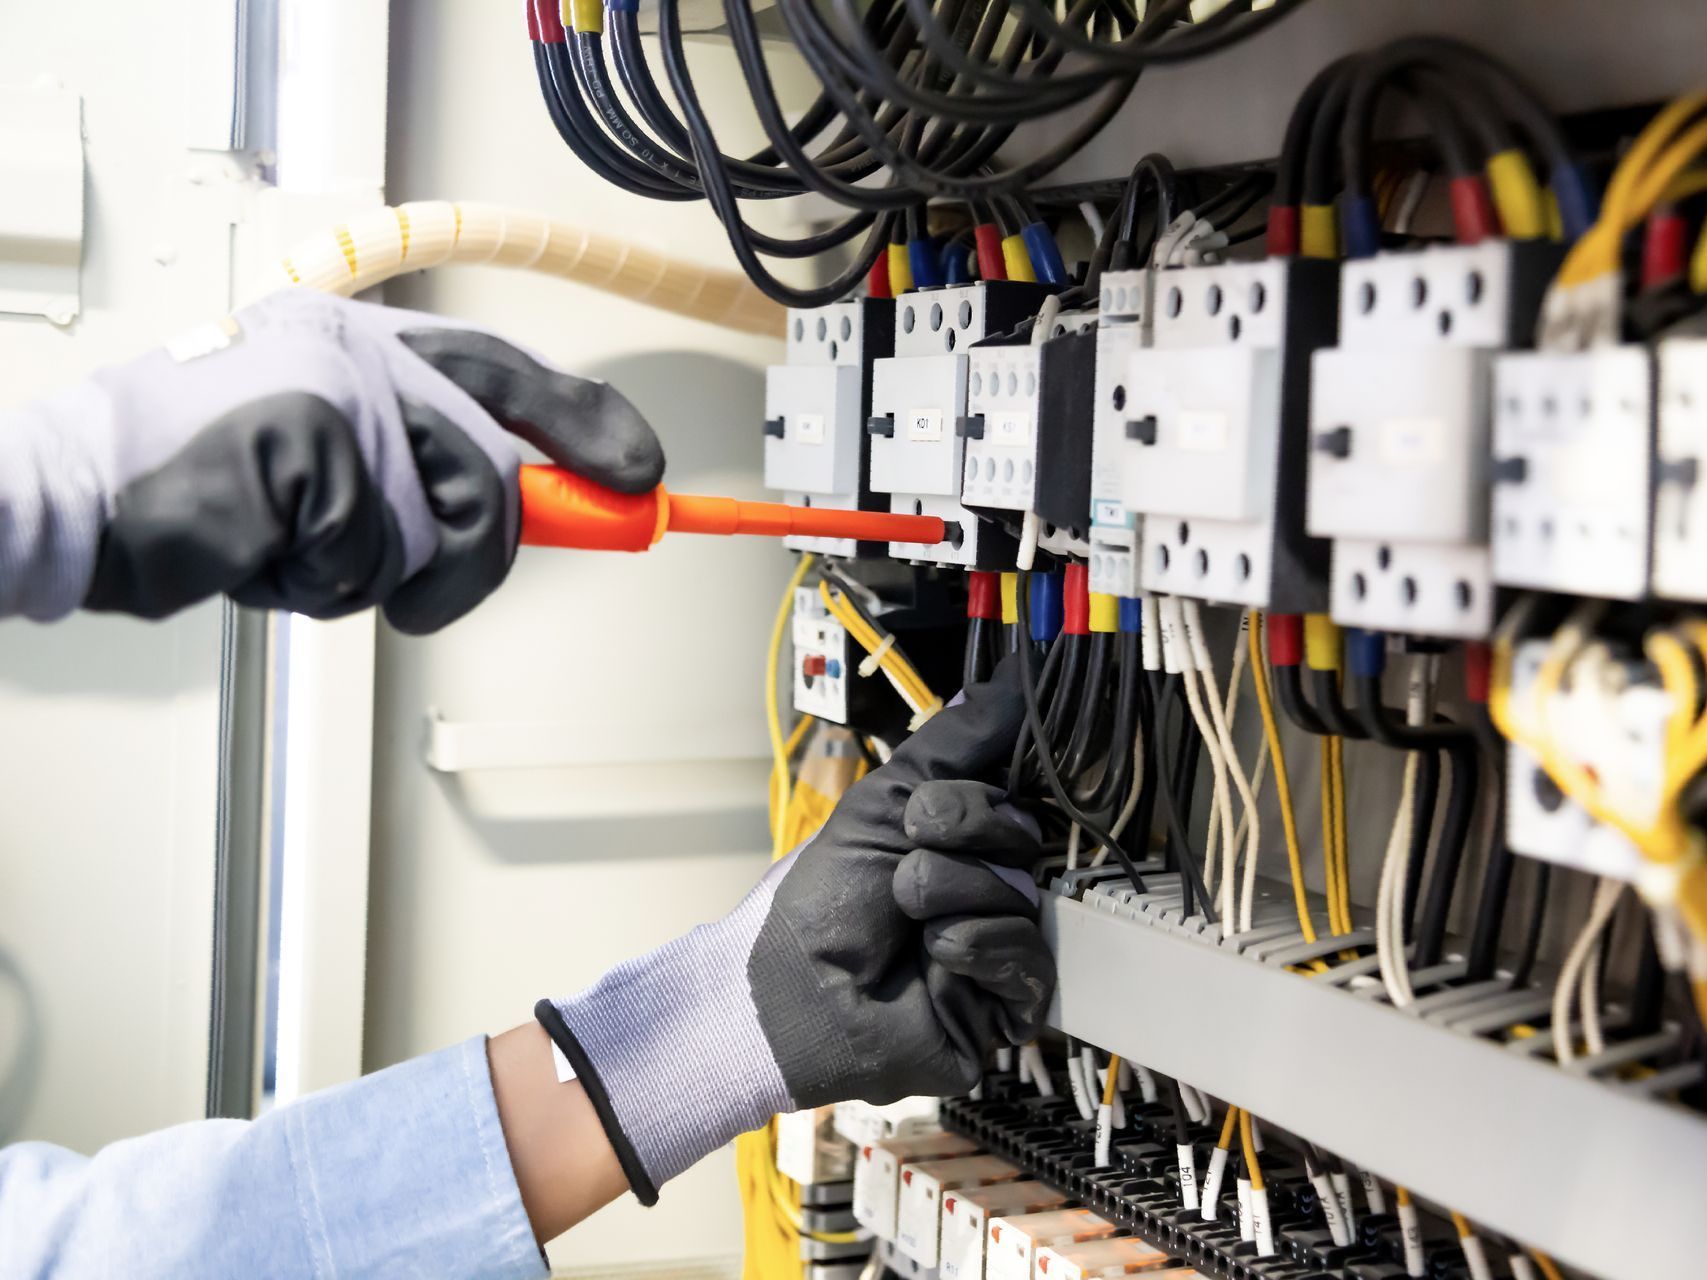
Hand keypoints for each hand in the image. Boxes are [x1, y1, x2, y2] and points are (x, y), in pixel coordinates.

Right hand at [5, 290, 661, 629]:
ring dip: (377, 576)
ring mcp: (340, 389)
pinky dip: (318, 581)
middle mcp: (360, 352)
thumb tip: (549, 502)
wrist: (75, 495)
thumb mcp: (328, 466)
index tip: (641, 472)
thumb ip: (424, 469)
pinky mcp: (314, 437)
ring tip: (298, 548)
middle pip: (493, 477)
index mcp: (363, 343)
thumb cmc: (198, 488)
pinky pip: (372, 556)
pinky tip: (259, 547)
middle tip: (404, 576)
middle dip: (466, 558)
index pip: (505, 372)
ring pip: (445, 530)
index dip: (583, 425)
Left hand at [538, 658, 1053, 1202]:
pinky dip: (972, 945)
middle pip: (1022, 833)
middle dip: (957, 831)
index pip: (1016, 791)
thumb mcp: (886, 799)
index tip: (950, 785)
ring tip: (906, 916)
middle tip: (908, 848)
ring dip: (948, 891)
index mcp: (965, 838)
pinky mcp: (1010, 1003)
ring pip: (1020, 892)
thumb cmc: (827, 895)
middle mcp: (990, 885)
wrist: (793, 987)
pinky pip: (1026, 955)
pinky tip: (933, 958)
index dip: (989, 785)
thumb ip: (956, 739)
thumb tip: (1011, 678)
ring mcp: (1002, 943)